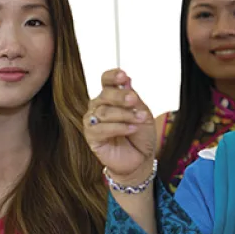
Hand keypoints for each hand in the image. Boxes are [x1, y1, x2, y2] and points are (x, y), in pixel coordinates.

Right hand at [84, 69, 155, 183]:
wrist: (141, 158)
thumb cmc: (141, 134)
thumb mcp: (142, 113)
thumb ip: (133, 99)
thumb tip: (126, 81)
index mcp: (111, 97)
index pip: (106, 81)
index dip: (112, 76)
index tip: (123, 75)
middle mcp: (99, 106)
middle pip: (104, 95)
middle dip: (120, 96)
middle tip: (134, 100)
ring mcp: (93, 121)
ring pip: (103, 112)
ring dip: (124, 115)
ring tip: (140, 119)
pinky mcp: (91, 137)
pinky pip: (101, 129)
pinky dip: (119, 127)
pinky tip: (131, 129)